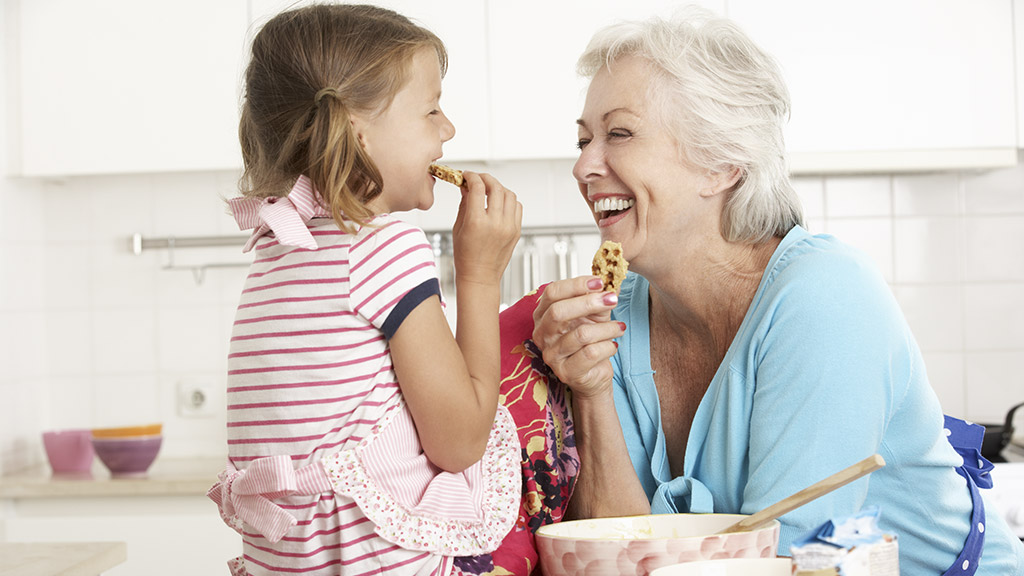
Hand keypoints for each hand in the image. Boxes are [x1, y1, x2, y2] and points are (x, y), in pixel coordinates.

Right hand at [452, 171, 521, 284]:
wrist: (480, 276)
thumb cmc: (466, 257)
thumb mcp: (458, 227)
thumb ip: (464, 203)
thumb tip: (466, 186)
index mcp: (477, 222)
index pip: (477, 188)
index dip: (471, 176)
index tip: (467, 175)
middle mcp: (495, 223)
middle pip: (496, 187)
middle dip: (485, 178)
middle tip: (478, 178)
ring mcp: (509, 227)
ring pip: (509, 194)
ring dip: (498, 187)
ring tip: (488, 190)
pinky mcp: (516, 231)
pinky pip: (517, 206)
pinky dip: (508, 200)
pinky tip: (499, 203)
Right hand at [531, 276, 625, 397]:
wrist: (594, 373)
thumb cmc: (590, 341)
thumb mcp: (594, 315)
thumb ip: (599, 298)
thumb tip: (614, 282)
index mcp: (543, 315)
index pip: (552, 292)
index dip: (576, 284)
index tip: (599, 282)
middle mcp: (542, 334)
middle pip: (558, 312)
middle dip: (589, 303)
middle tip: (612, 299)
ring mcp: (551, 355)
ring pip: (581, 334)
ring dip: (606, 328)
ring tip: (618, 328)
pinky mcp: (566, 372)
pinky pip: (591, 354)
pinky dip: (608, 347)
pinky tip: (612, 346)